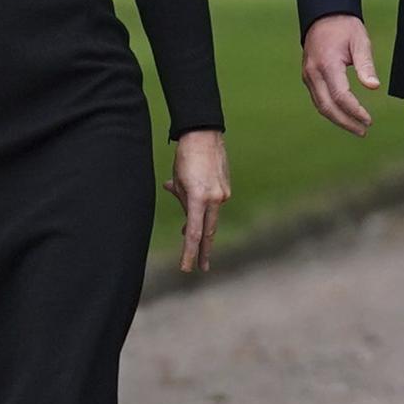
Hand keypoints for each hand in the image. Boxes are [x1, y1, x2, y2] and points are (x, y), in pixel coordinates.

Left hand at [165, 129, 231, 270]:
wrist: (204, 135)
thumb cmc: (185, 158)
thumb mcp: (177, 181)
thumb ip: (181, 200)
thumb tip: (186, 215)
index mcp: (199, 198)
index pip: (195, 233)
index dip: (190, 252)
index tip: (187, 268)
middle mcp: (216, 199)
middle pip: (208, 232)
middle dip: (203, 251)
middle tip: (201, 267)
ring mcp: (223, 194)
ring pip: (209, 216)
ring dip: (198, 224)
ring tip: (186, 232)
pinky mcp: (226, 188)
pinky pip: (213, 205)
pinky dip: (202, 209)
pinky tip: (192, 198)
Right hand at [301, 13, 378, 134]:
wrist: (324, 15)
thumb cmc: (345, 27)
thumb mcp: (360, 41)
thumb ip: (366, 65)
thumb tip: (374, 87)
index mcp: (326, 64)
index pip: (340, 96)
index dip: (355, 111)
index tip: (369, 120)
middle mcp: (313, 73)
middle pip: (327, 107)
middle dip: (346, 122)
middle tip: (363, 131)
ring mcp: (308, 76)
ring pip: (321, 106)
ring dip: (338, 119)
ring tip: (357, 128)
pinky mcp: (308, 77)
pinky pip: (318, 99)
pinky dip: (331, 110)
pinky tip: (344, 115)